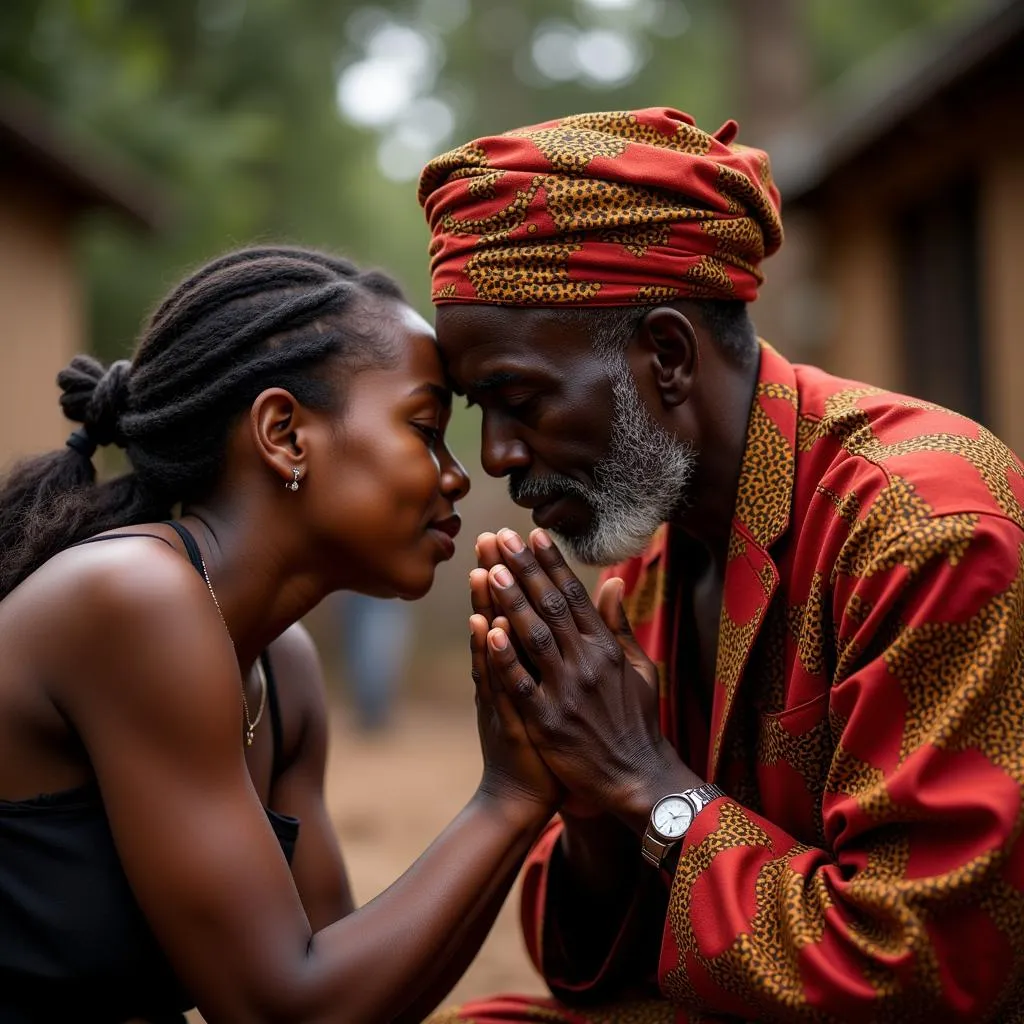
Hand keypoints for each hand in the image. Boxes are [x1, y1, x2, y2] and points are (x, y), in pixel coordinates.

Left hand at [484, 529, 700, 831]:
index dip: (552, 563)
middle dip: (524, 570)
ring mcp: (567, 692)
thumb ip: (618, 624)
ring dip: (511, 601)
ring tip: (491, 569)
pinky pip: (522, 684)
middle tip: (501, 538)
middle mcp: (587, 664)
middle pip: (551, 607)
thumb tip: (610, 581)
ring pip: (534, 637)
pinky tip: (487, 629)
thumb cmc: (637, 720)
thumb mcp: (638, 668)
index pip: (575, 596)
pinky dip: (505, 656)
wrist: (638, 778)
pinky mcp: (548, 722)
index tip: (533, 535)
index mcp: (606, 648)